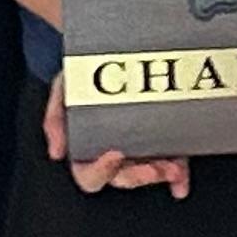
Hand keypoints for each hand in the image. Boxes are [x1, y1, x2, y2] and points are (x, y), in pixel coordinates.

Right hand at [46, 73, 189, 198]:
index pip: (89, 175)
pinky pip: (173, 162)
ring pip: (151, 172)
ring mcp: (139, 150)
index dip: (102, 171)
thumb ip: (54, 119)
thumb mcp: (63, 89)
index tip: (115, 154)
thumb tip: (57, 153)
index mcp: (87, 150)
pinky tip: (182, 184)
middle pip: (123, 178)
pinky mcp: (162, 141)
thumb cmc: (82, 78)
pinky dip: (180, 175)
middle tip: (152, 168)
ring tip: (174, 170)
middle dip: (139, 176)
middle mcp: (114, 155)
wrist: (108, 52)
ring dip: (164, 175)